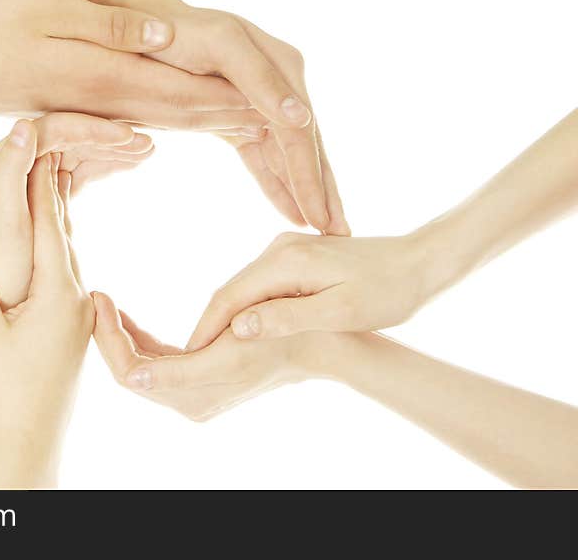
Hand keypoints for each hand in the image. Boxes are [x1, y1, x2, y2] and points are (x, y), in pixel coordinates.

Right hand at [0, 0, 265, 136]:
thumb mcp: (44, 12)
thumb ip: (106, 28)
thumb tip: (163, 38)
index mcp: (111, 81)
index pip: (192, 94)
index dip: (242, 104)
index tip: (291, 122)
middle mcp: (118, 105)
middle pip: (199, 119)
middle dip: (248, 133)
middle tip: (302, 155)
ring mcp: (111, 112)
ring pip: (186, 124)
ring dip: (233, 135)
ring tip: (279, 147)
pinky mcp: (103, 111)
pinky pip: (164, 121)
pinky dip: (202, 122)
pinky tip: (225, 125)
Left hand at [0, 114, 152, 308]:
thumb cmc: (2, 270)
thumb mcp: (6, 223)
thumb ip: (11, 170)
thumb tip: (25, 124)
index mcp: (0, 162)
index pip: (52, 129)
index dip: (91, 129)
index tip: (126, 137)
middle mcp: (12, 162)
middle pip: (67, 136)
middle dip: (108, 138)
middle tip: (148, 145)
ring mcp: (29, 177)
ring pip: (76, 151)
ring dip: (110, 150)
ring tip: (148, 153)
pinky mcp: (43, 194)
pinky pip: (76, 170)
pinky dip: (102, 166)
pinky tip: (129, 166)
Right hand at [0, 153, 91, 488]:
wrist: (32, 436)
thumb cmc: (5, 390)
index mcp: (58, 294)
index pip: (49, 226)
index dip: (39, 185)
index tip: (35, 145)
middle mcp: (77, 296)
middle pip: (64, 231)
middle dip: (52, 188)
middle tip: (45, 144)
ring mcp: (80, 310)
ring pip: (68, 250)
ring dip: (56, 213)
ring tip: (49, 176)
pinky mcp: (75, 323)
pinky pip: (67, 269)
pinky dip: (58, 242)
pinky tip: (52, 233)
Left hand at [92, 292, 335, 420]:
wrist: (316, 341)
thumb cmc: (276, 333)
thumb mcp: (228, 344)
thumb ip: (177, 367)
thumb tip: (131, 380)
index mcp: (191, 395)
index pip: (129, 372)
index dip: (108, 337)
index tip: (99, 297)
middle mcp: (188, 402)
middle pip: (129, 371)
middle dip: (108, 336)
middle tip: (96, 295)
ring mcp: (193, 394)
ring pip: (139, 368)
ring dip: (120, 338)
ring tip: (106, 302)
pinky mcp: (198, 382)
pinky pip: (156, 365)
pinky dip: (138, 341)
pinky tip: (127, 317)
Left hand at [147, 1, 347, 233]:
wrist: (141, 32)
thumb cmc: (177, 35)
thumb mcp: (221, 46)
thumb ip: (260, 81)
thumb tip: (304, 119)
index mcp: (284, 67)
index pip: (302, 134)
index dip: (312, 178)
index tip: (322, 217)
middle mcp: (281, 85)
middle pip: (308, 148)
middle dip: (323, 193)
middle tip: (341, 234)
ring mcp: (262, 103)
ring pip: (290, 157)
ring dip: (306, 194)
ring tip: (325, 231)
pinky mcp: (241, 117)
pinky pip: (264, 158)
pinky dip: (277, 185)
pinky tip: (291, 212)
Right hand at [187, 231, 435, 349]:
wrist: (420, 262)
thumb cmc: (388, 292)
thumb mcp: (340, 311)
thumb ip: (287, 318)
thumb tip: (238, 326)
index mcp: (287, 260)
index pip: (230, 296)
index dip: (206, 328)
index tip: (189, 357)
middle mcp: (279, 248)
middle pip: (231, 290)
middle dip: (209, 324)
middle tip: (192, 361)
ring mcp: (287, 249)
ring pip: (244, 288)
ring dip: (226, 318)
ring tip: (211, 352)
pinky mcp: (295, 256)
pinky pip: (260, 285)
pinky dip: (246, 309)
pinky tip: (243, 331)